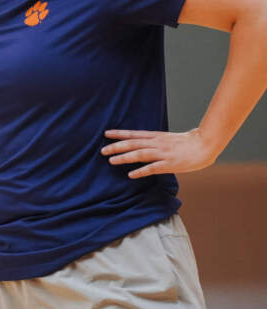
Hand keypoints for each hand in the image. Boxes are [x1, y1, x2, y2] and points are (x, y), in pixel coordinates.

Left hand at [101, 128, 218, 177]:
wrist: (205, 144)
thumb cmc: (188, 143)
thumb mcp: (168, 138)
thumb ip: (156, 141)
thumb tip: (143, 145)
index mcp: (157, 136)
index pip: (134, 134)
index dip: (120, 134)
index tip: (106, 133)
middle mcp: (157, 143)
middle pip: (133, 143)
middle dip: (117, 146)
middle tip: (102, 150)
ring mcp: (163, 153)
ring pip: (139, 154)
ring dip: (124, 157)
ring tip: (111, 160)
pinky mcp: (170, 164)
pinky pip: (152, 168)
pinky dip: (141, 171)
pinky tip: (131, 175)